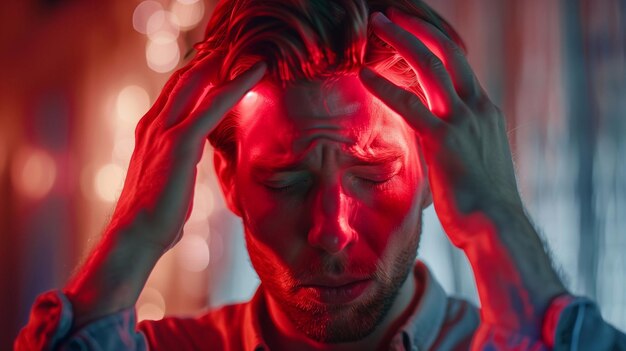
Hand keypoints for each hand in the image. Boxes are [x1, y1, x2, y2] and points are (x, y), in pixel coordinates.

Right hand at [64, 56, 265, 326]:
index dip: (197, 77)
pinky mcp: (180, 142)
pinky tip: (255, 74)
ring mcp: (164, 131)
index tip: (219, 66)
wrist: (135, 236)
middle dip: (209, 62)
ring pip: (198, 85)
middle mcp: (154, 125)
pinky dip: (236, 86)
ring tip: (248, 54)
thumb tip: (180, 181)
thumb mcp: (167, 186)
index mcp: (150, 134)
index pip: (175, 95)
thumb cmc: (153, 220)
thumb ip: (174, 171)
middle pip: (184, 81)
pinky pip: (213, 105)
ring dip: (223, 64)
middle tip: (234, 50)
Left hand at [360, 10, 565, 336]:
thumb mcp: (478, 163)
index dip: (436, 43)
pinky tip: (363, 74)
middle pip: (447, 52)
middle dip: (418, 28)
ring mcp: (462, 121)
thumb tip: (443, 145)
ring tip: (377, 22)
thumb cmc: (484, 203)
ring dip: (402, 39)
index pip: (461, 65)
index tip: (414, 32)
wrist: (498, 226)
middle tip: (392, 14)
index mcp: (485, 111)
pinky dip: (384, 87)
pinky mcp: (443, 140)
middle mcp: (477, 107)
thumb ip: (461, 144)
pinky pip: (409, 105)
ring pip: (430, 66)